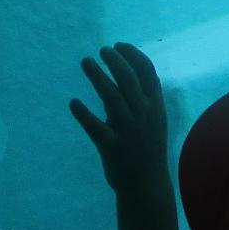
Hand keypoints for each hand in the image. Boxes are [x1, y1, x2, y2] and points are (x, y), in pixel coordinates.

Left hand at [71, 43, 169, 200]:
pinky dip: (83, 114)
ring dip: (98, 77)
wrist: (147, 185)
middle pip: (129, 81)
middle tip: (102, 49)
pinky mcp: (111, 147)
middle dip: (116, 61)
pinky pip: (95, 128)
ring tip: (86, 61)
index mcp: (155, 107)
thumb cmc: (148, 148)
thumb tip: (129, 73)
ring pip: (112, 98)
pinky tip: (73, 102)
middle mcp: (143, 115)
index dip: (133, 55)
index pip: (147, 73)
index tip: (118, 45)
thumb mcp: (154, 120)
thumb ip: (143, 98)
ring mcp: (128, 131)